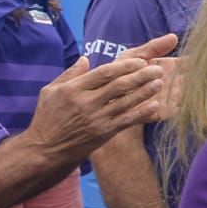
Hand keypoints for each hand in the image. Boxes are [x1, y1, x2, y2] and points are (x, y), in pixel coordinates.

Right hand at [27, 33, 177, 161]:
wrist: (46, 149)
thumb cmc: (48, 117)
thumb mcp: (50, 91)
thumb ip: (70, 74)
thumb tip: (86, 58)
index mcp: (73, 89)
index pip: (104, 73)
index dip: (125, 66)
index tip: (140, 61)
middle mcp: (86, 102)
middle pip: (119, 85)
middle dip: (141, 76)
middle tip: (158, 69)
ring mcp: (97, 118)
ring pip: (126, 102)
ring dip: (146, 91)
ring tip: (160, 82)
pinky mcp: (104, 132)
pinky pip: (127, 120)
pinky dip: (142, 112)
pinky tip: (155, 105)